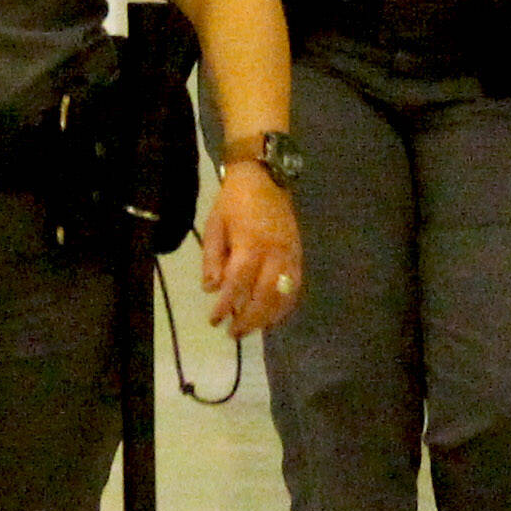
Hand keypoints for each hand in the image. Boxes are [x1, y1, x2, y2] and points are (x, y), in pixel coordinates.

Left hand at [202, 162, 300, 339]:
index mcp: (250, 245)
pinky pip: (296, 287)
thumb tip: (211, 289)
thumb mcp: (215, 226)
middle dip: (249, 319)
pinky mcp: (298, 255)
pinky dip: (285, 305)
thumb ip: (212, 259)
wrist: (264, 177)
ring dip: (268, 317)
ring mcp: (290, 255)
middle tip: (234, 333)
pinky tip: (273, 316)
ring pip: (284, 295)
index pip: (238, 284)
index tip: (215, 320)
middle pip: (265, 296)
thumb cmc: (234, 201)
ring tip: (252, 329)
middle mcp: (274, 253)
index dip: (226, 306)